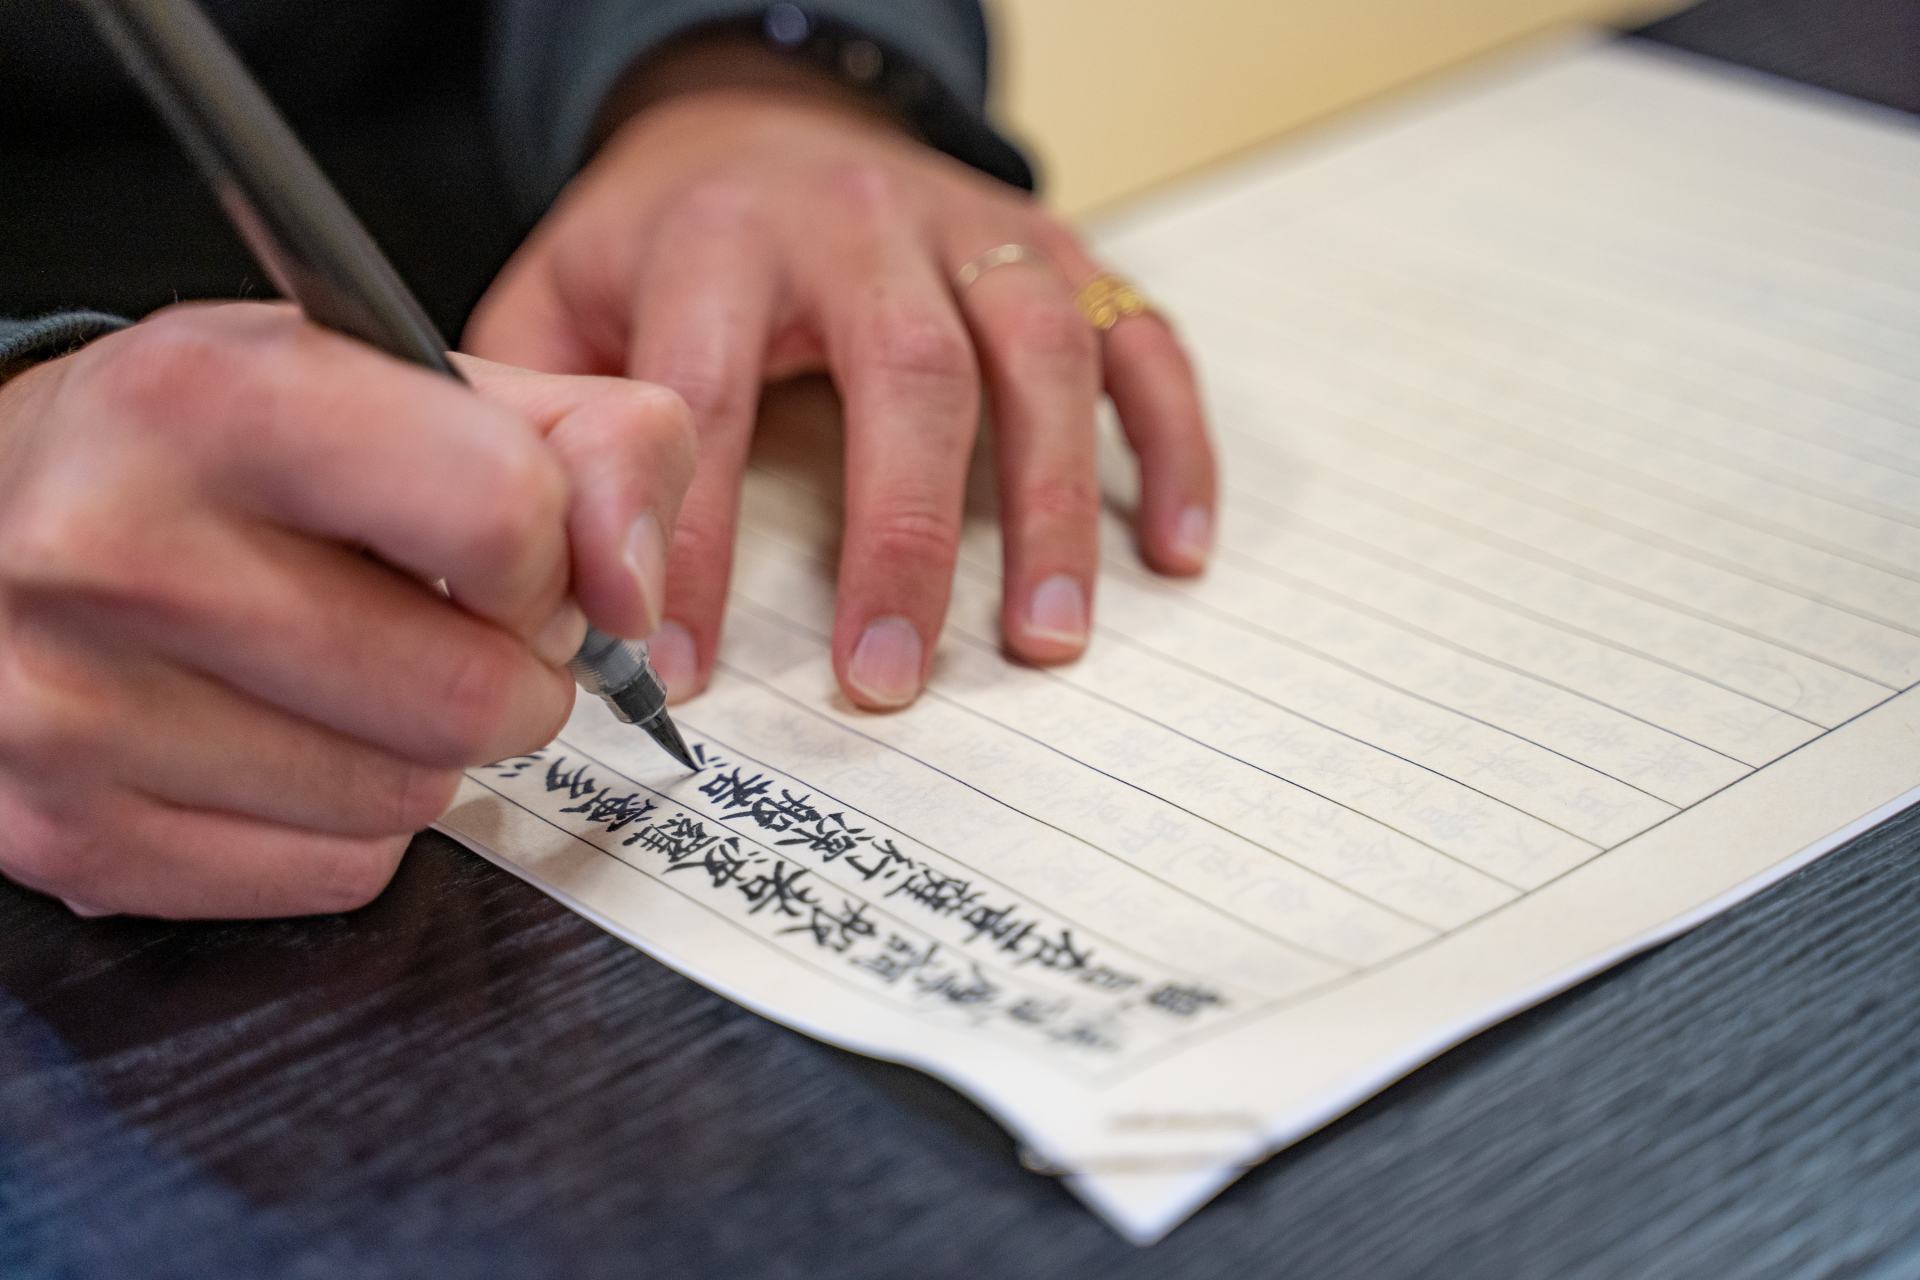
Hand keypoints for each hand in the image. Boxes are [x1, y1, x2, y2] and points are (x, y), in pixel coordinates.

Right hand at [0, 303, 692, 917]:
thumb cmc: (217, 445)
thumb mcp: (403, 378)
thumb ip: (585, 441)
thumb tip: (633, 592)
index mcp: (212, 400)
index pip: (502, 515)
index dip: (550, 556)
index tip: (518, 560)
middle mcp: (114, 550)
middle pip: (473, 695)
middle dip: (511, 675)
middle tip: (457, 631)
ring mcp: (72, 708)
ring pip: (411, 800)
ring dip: (431, 751)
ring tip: (356, 673)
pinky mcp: (68, 835)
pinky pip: (337, 874)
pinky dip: (352, 824)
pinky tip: (285, 740)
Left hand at [466, 42, 1214, 710]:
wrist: (773, 117)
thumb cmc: (670, 236)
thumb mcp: (563, 291)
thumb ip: (530, 406)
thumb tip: (508, 561)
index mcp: (723, 236)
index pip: (707, 397)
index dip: (693, 542)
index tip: (688, 672)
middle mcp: (864, 222)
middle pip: (907, 374)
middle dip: (901, 539)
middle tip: (886, 683)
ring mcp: (977, 234)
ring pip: (1040, 358)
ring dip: (1055, 508)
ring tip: (1047, 643)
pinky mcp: (1062, 252)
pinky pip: (1143, 341)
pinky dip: (1174, 445)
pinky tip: (1174, 553)